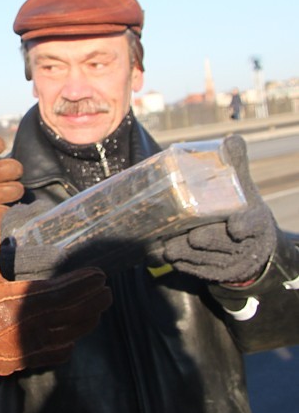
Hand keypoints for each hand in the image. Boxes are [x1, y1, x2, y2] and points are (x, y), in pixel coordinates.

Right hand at [0, 210, 110, 383]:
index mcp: (25, 299)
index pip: (67, 290)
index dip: (85, 283)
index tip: (100, 275)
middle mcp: (36, 323)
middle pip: (76, 312)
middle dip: (94, 301)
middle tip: (107, 292)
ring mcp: (33, 345)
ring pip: (71, 333)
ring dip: (87, 321)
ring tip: (98, 311)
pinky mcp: (27, 360)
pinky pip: (58, 353)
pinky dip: (69, 343)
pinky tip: (72, 338)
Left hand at [156, 136, 276, 282]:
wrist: (251, 249)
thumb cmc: (242, 211)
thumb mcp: (244, 189)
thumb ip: (236, 166)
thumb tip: (231, 138)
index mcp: (254, 222)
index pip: (253, 224)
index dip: (245, 225)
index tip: (235, 227)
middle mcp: (243, 246)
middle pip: (215, 241)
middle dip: (198, 239)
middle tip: (183, 232)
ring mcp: (227, 263)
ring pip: (198, 257)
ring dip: (178, 250)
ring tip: (162, 240)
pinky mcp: (211, 275)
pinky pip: (190, 269)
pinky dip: (174, 261)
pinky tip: (157, 251)